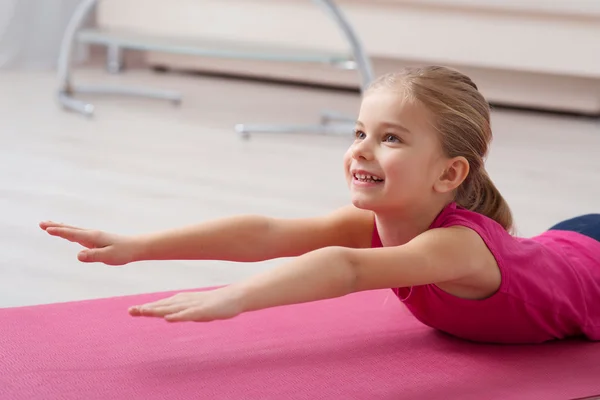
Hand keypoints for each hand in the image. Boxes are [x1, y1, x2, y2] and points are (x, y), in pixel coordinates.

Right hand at [39, 221, 140, 265]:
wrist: (136, 247)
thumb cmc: (123, 252)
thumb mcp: (108, 256)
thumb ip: (93, 256)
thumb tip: (79, 255)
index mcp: (93, 237)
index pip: (73, 234)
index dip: (59, 232)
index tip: (46, 229)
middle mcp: (91, 234)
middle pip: (70, 229)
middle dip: (55, 226)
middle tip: (41, 223)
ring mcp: (93, 236)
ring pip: (73, 230)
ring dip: (60, 227)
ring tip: (48, 225)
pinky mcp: (95, 239)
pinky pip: (78, 234)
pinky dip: (68, 231)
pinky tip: (66, 233)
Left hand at [128, 287, 244, 321]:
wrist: (233, 298)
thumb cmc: (213, 304)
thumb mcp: (194, 309)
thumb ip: (181, 312)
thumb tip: (168, 315)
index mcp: (181, 301)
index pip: (161, 305)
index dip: (147, 307)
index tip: (132, 310)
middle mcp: (184, 302)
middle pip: (163, 306)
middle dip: (147, 308)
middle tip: (131, 310)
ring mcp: (193, 305)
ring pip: (172, 309)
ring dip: (158, 310)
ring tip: (144, 312)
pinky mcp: (203, 310)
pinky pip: (188, 314)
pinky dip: (177, 316)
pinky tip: (168, 318)